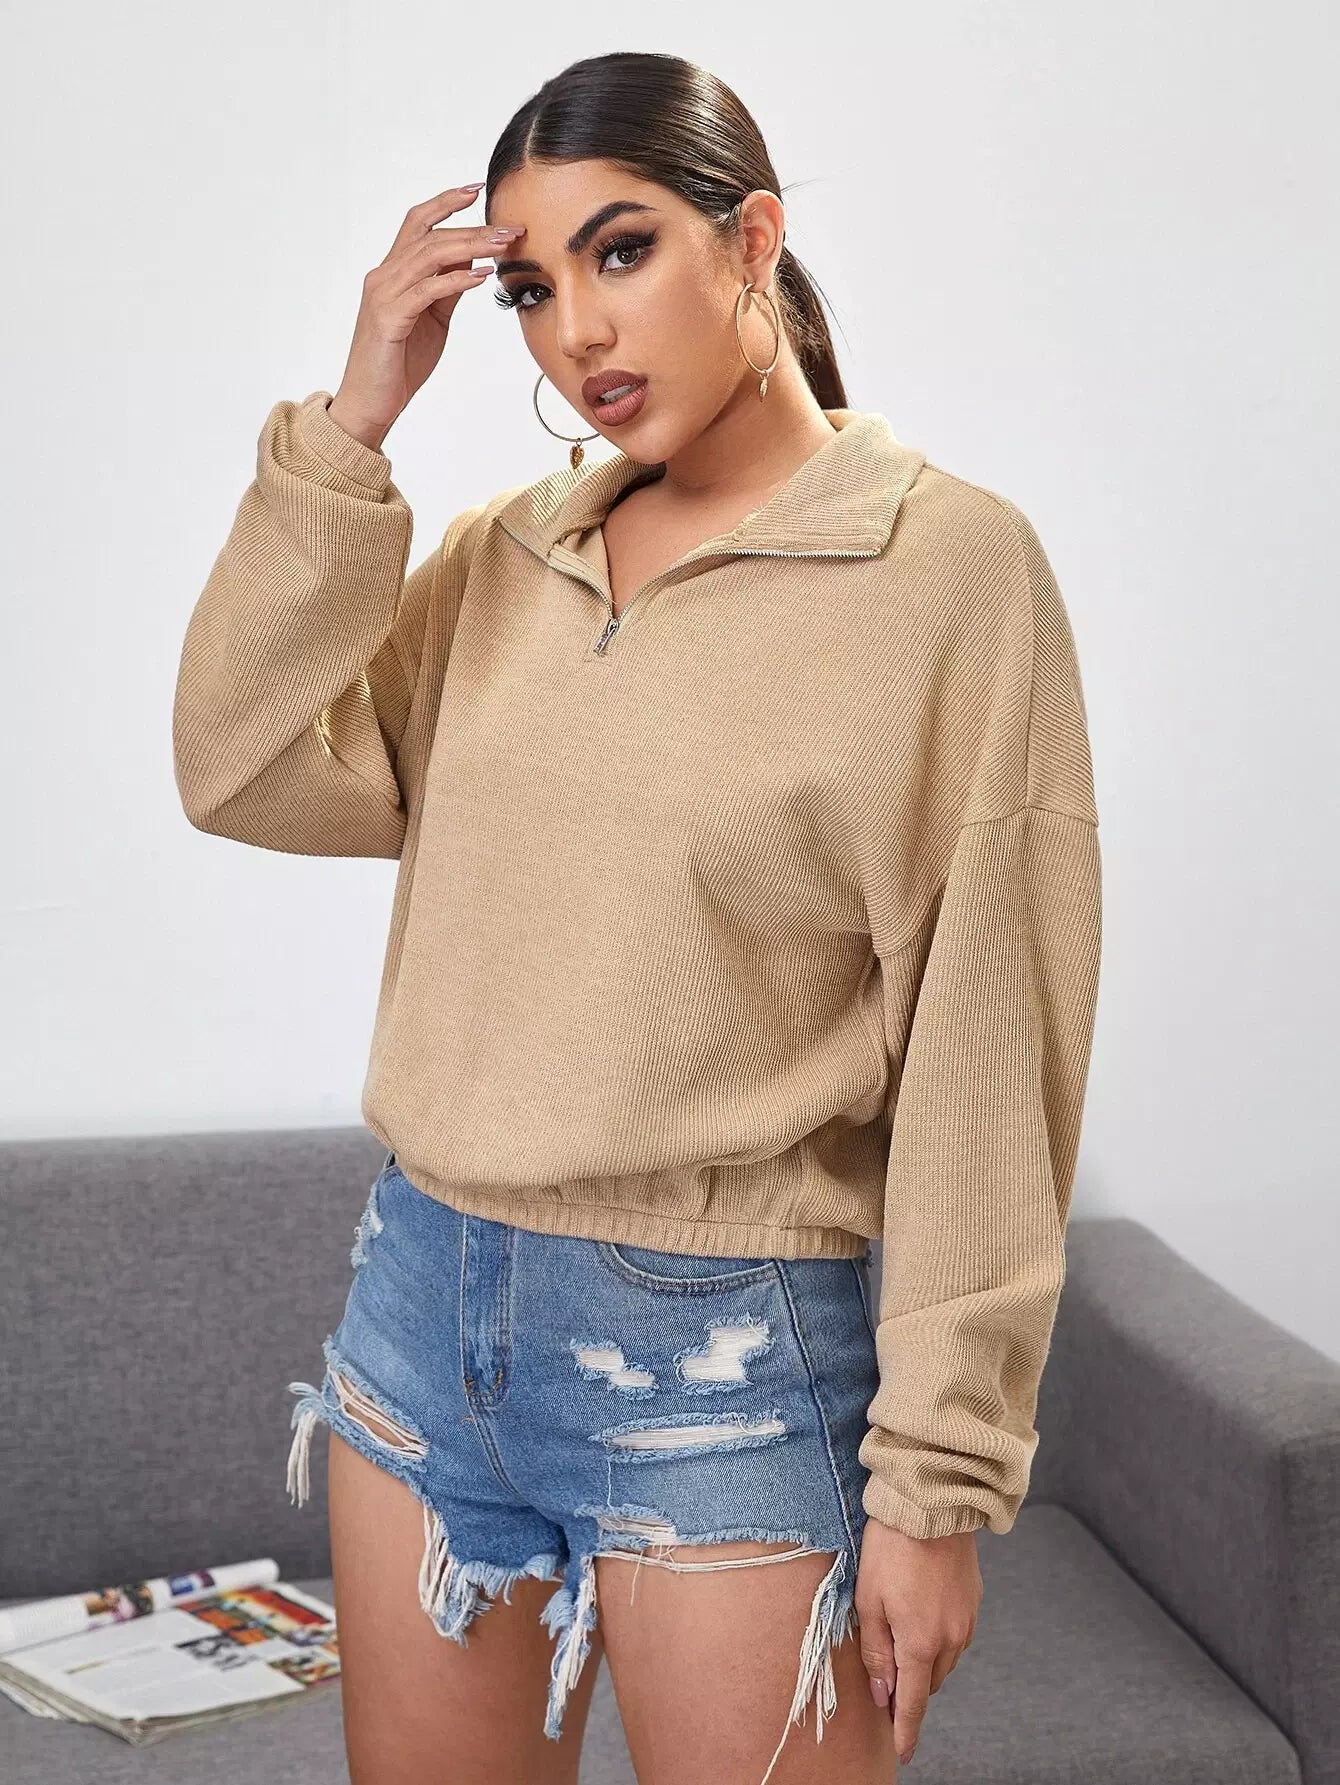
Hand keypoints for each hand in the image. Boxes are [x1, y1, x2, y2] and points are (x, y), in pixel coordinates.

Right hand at [327, 182, 525, 449]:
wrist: (370, 402)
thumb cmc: (399, 364)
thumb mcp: (433, 319)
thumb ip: (447, 289)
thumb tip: (473, 264)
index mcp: (393, 273)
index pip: (418, 224)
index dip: (445, 203)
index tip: (477, 189)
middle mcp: (384, 276)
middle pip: (428, 234)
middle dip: (472, 227)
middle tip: (509, 226)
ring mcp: (383, 295)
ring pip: (428, 256)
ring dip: (470, 247)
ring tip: (502, 244)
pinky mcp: (389, 319)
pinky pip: (426, 290)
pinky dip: (455, 279)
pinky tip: (480, 276)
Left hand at [855, 1516, 981, 1766]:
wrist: (932, 1504)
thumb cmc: (891, 1548)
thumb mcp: (869, 1600)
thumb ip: (876, 1652)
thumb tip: (883, 1694)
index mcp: (921, 1643)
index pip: (913, 1702)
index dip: (906, 1730)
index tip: (903, 1752)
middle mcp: (951, 1639)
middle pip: (928, 1682)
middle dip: (909, 1686)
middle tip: (885, 1678)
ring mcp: (967, 1621)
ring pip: (943, 1660)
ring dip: (924, 1660)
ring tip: (900, 1635)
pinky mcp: (974, 1602)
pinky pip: (955, 1635)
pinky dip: (938, 1638)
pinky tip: (921, 1614)